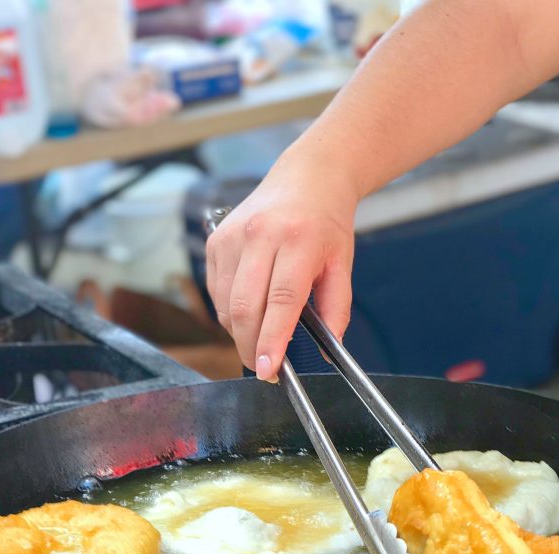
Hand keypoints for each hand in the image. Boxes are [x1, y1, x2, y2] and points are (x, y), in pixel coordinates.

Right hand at [205, 150, 358, 381]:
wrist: (306, 178)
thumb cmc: (327, 224)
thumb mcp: (343, 265)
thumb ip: (337, 309)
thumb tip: (328, 350)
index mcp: (298, 240)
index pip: (281, 300)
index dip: (272, 339)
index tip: (269, 369)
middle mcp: (260, 236)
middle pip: (246, 306)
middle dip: (251, 346)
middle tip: (265, 368)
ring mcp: (233, 237)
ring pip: (227, 303)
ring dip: (240, 332)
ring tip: (260, 340)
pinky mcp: (215, 241)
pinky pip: (216, 291)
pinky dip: (230, 312)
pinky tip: (248, 314)